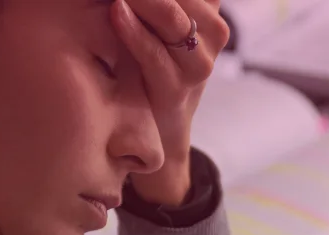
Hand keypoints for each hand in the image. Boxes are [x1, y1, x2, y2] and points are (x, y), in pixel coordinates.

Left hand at [111, 0, 230, 204]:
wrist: (157, 127)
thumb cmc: (149, 60)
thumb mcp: (158, 21)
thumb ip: (159, 7)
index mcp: (208, 8)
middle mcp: (213, 29)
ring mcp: (199, 61)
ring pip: (171, 16)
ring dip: (144, 1)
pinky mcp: (177, 88)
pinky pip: (155, 53)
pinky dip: (133, 31)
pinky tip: (116, 12)